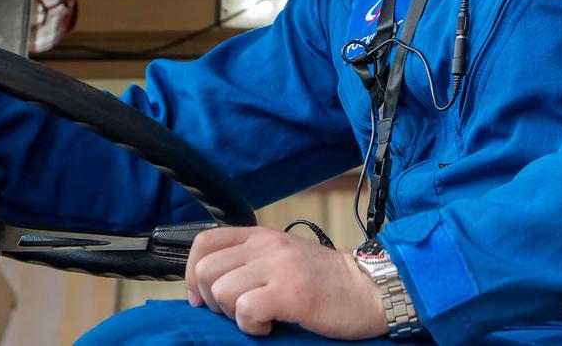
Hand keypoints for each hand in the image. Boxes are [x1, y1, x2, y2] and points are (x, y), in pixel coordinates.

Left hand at [185, 226, 387, 338]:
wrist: (370, 289)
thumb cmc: (327, 281)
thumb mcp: (284, 258)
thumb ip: (252, 261)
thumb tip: (209, 285)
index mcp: (263, 236)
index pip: (205, 242)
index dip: (191, 273)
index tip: (201, 297)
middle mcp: (267, 246)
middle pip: (206, 270)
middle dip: (209, 299)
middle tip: (234, 312)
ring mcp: (279, 268)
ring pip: (221, 290)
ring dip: (231, 314)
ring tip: (257, 317)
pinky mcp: (290, 293)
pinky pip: (244, 309)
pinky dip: (250, 325)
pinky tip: (269, 325)